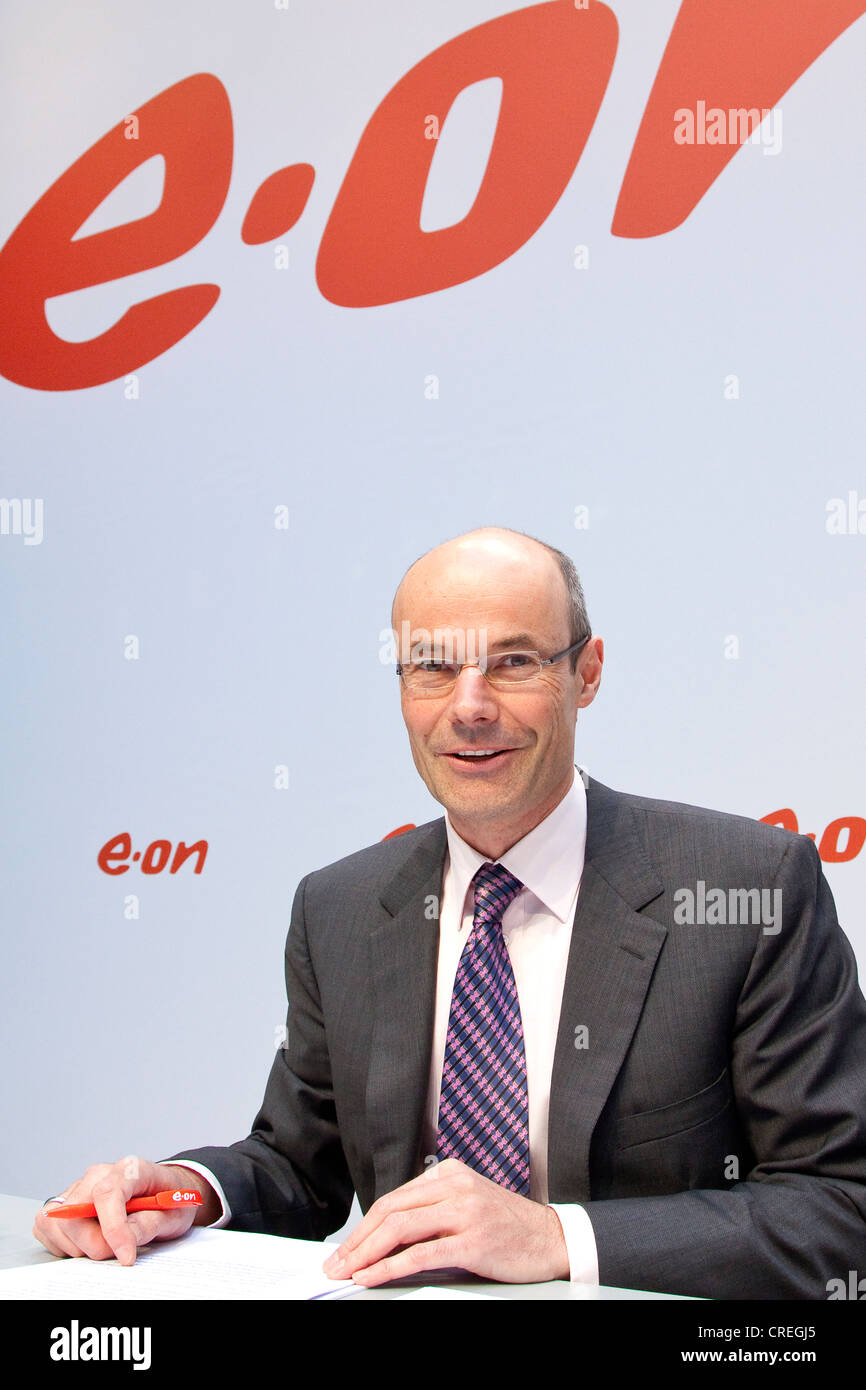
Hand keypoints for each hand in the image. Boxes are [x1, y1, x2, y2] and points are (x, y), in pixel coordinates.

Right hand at [32, 1157, 216, 1264]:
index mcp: (128, 1169)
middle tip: (119, 1252)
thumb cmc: (169, 1201)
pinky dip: (62, 1244)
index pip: (107, 1194)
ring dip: (78, 1247)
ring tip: (106, 1245)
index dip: (113, 1229)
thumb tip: (125, 1240)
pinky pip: (46, 1226)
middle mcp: (98, 1174)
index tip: (126, 1256)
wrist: (166, 1192)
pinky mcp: (64, 1203)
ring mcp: (78, 1187)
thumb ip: (150, 1224)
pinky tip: (87, 1243)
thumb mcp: (173, 1215)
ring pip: (55, 1223)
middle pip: (74, 1214)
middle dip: (95, 1244)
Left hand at [322, 1157, 569, 1286]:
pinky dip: (389, 1266)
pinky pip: (420, 1253)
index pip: (394, 1198)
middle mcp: (455, 1186)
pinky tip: (372, 1277)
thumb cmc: (509, 1227)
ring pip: (400, 1228)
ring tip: (345, 1273)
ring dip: (365, 1253)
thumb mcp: (467, 1205)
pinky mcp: (473, 1240)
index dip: (363, 1226)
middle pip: (390, 1210)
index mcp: (450, 1173)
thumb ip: (433, 1211)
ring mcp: (464, 1211)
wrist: (553, 1238)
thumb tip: (386, 1238)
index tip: (345, 1249)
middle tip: (334, 1264)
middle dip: (357, 1240)